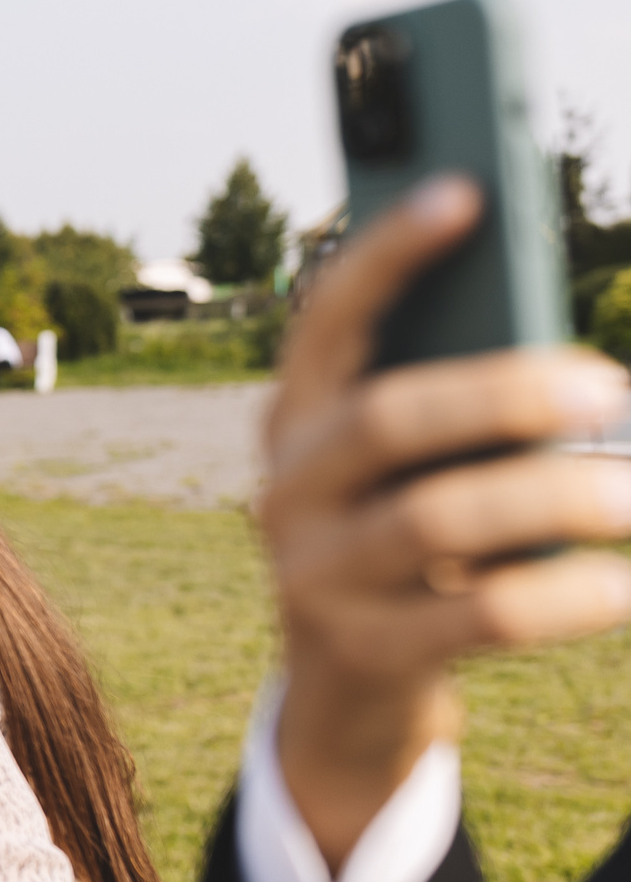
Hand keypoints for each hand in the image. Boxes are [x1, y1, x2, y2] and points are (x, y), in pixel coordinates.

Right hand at [264, 175, 630, 868]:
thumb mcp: (407, 468)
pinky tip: (624, 584)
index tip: (464, 193)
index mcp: (295, 419)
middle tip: (611, 389)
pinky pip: (477, 616)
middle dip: (505, 394)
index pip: (325, 319)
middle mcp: (285, 488)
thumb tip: (569, 375)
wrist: (348, 687)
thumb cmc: (407, 541)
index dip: (387, 254)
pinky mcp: (360, 650)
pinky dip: (565, 597)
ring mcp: (312, 574)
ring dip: (554, 499)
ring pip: (437, 520)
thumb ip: (450, 408)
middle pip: (388, 420)